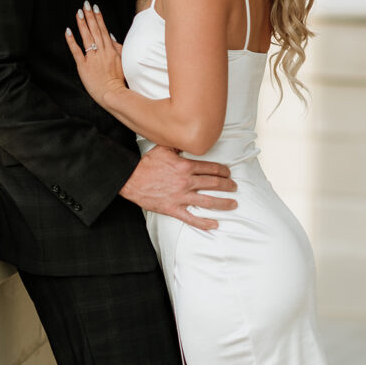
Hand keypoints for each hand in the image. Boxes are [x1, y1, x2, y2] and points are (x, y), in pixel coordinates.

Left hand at [65, 1, 124, 107]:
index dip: (99, 18)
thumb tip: (111, 35)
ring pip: (87, 37)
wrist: (113, 94)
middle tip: (85, 4)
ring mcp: (92, 58)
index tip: (95, 7)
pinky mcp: (83, 66)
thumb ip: (118, 47)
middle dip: (90, 16)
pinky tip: (68, 31)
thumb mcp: (123, 61)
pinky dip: (72, 41)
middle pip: (95, 30)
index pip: (104, 30)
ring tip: (78, 12)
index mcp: (111, 50)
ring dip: (82, 24)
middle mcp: (102, 51)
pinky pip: (76, 51)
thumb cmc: (119, 80)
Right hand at [120, 145, 236, 230]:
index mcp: (185, 166)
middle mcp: (186, 182)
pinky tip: (215, 224)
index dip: (223, 171)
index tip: (228, 173)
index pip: (211, 168)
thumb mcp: (163, 148)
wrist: (131, 179)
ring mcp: (181, 197)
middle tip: (234, 187)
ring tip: (233, 204)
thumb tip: (187, 140)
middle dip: (227, 185)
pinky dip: (204, 223)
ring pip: (208, 201)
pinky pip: (192, 218)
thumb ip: (178, 145)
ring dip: (223, 203)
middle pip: (214, 184)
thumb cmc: (147, 164)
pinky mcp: (173, 209)